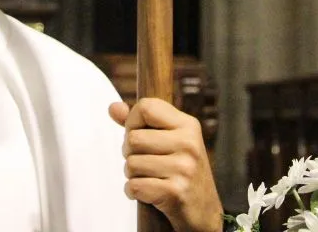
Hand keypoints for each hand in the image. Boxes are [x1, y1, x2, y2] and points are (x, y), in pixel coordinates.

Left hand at [110, 99, 221, 231]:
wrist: (204, 210)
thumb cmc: (180, 170)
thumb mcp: (167, 140)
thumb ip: (139, 123)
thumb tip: (113, 107)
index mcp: (188, 125)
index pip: (146, 107)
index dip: (133, 122)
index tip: (141, 135)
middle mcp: (188, 144)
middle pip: (133, 138)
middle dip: (130, 153)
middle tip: (145, 161)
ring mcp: (184, 168)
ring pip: (131, 164)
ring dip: (132, 174)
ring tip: (148, 177)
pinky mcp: (176, 192)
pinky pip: (134, 186)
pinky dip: (133, 192)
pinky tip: (148, 192)